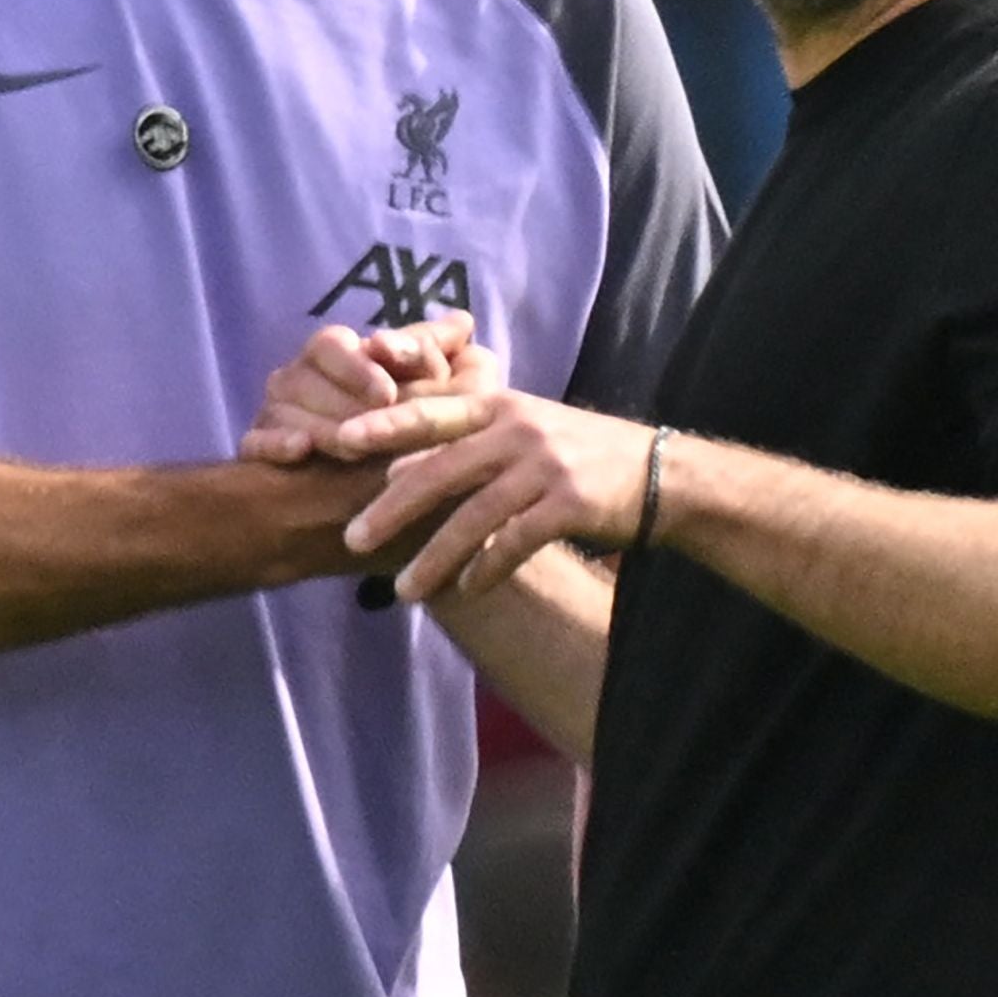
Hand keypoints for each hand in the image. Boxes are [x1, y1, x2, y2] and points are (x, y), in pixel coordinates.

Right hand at [241, 310, 501, 465]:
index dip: (358, 368)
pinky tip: (299, 451)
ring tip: (351, 450)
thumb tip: (461, 321)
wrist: (362, 479)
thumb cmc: (400, 415)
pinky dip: (274, 444)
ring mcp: (273, 409)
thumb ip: (435, 353)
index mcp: (331, 349)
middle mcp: (296, 374)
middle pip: (306, 379)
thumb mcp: (423, 383)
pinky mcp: (257, 444)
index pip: (334, 345)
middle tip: (375, 430)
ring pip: (283, 410)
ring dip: (321, 429)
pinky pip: (255, 440)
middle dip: (345, 406)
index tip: (387, 393)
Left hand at [338, 393, 659, 604]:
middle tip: (351, 537)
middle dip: (392, 507)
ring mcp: (545, 466)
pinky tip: (465, 591)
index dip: (382, 426)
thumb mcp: (523, 432)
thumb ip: (464, 445)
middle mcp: (517, 429)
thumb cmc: (578, 453)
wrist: (660, 473)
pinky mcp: (570, 503)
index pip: (430, 413)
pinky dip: (486, 568)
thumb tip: (395, 471)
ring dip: (434, 556)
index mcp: (500, 405)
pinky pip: (515, 541)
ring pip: (473, 515)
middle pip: (440, 469)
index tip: (337, 442)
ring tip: (402, 589)